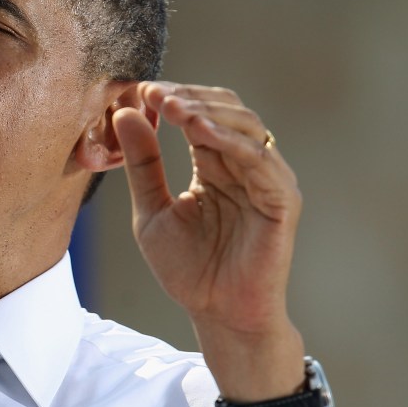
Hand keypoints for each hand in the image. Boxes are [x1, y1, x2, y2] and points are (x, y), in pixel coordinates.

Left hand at [113, 81, 307, 402]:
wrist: (217, 315)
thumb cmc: (188, 268)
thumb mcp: (151, 209)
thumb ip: (142, 163)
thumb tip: (124, 112)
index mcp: (215, 163)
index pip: (199, 113)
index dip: (173, 97)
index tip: (139, 91)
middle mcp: (244, 165)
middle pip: (226, 109)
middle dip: (189, 97)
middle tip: (154, 93)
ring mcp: (268, 180)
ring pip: (245, 126)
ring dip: (207, 112)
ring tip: (172, 107)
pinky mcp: (282, 200)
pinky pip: (260, 160)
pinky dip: (230, 141)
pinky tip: (200, 132)